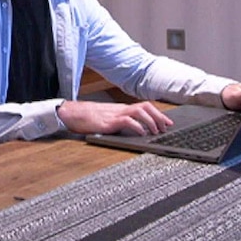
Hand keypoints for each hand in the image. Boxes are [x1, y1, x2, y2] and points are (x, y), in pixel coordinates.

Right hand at [57, 100, 172, 135]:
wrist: (73, 114)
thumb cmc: (89, 117)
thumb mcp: (108, 118)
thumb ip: (121, 121)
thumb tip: (135, 129)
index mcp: (122, 109)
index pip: (144, 106)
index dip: (158, 113)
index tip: (167, 122)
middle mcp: (121, 109)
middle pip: (145, 106)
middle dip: (158, 116)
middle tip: (167, 127)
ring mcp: (115, 114)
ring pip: (139, 111)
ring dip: (150, 121)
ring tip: (156, 131)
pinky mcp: (109, 122)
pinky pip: (127, 121)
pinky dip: (137, 126)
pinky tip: (141, 133)